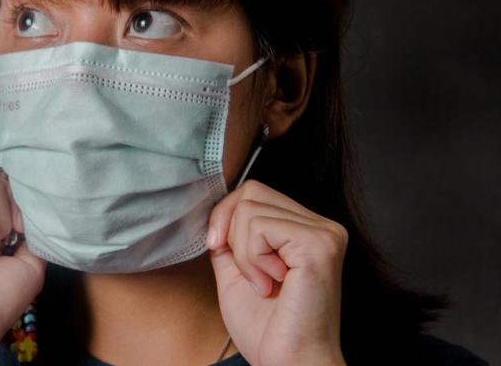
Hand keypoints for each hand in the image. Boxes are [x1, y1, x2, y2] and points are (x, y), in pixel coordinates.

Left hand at [207, 180, 347, 365]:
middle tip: (248, 273)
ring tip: (264, 283)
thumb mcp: (235, 270)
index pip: (253, 191)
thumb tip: (214, 211)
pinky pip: (260, 227)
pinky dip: (252, 259)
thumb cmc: (266, 327)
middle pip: (250, 192)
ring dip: (243, 253)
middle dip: (231, 233)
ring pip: (250, 209)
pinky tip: (272, 284)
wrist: (287, 362)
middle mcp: (322, 226)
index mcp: (305, 229)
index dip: (225, 216)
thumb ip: (229, 238)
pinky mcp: (319, 245)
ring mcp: (324, 233)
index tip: (217, 247)